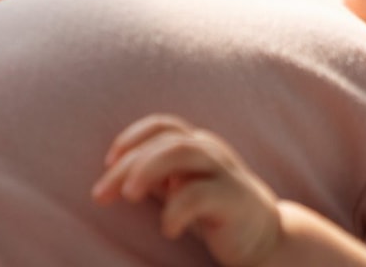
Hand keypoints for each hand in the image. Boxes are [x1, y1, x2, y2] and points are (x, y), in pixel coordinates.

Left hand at [93, 114, 283, 266]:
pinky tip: (167, 229)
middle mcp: (210, 151)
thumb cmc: (212, 210)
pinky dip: (176, 210)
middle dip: (127, 164)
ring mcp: (224, 172)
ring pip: (182, 151)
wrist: (265, 239)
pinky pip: (199, 195)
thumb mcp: (178, 188)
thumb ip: (153, 175)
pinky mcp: (234, 200)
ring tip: (129, 195)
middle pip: (164, 140)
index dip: (130, 138)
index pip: (160, 126)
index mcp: (195, 144)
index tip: (106, 163)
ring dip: (147, 170)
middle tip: (100, 195)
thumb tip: (112, 174)